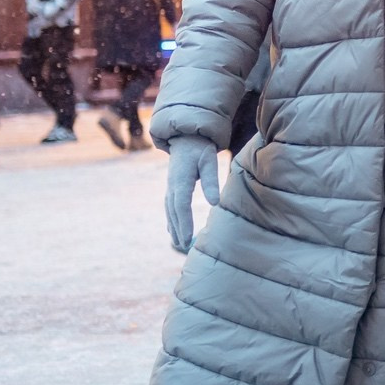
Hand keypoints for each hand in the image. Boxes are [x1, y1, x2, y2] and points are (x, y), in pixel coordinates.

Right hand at [164, 136, 221, 253]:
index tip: (187, 238)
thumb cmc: (200, 149)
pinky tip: (174, 230)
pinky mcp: (172, 187)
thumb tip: (215, 202)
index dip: (184, 222)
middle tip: (184, 247)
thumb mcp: (208, 161)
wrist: (186, 137)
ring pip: (170, 211)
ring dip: (174, 227)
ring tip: (179, 244)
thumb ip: (211, 181)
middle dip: (178, 230)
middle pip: (173, 212)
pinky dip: (172, 220)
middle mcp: (172, 186)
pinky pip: (170, 207)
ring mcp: (170, 187)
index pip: (181, 205)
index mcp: (181, 180)